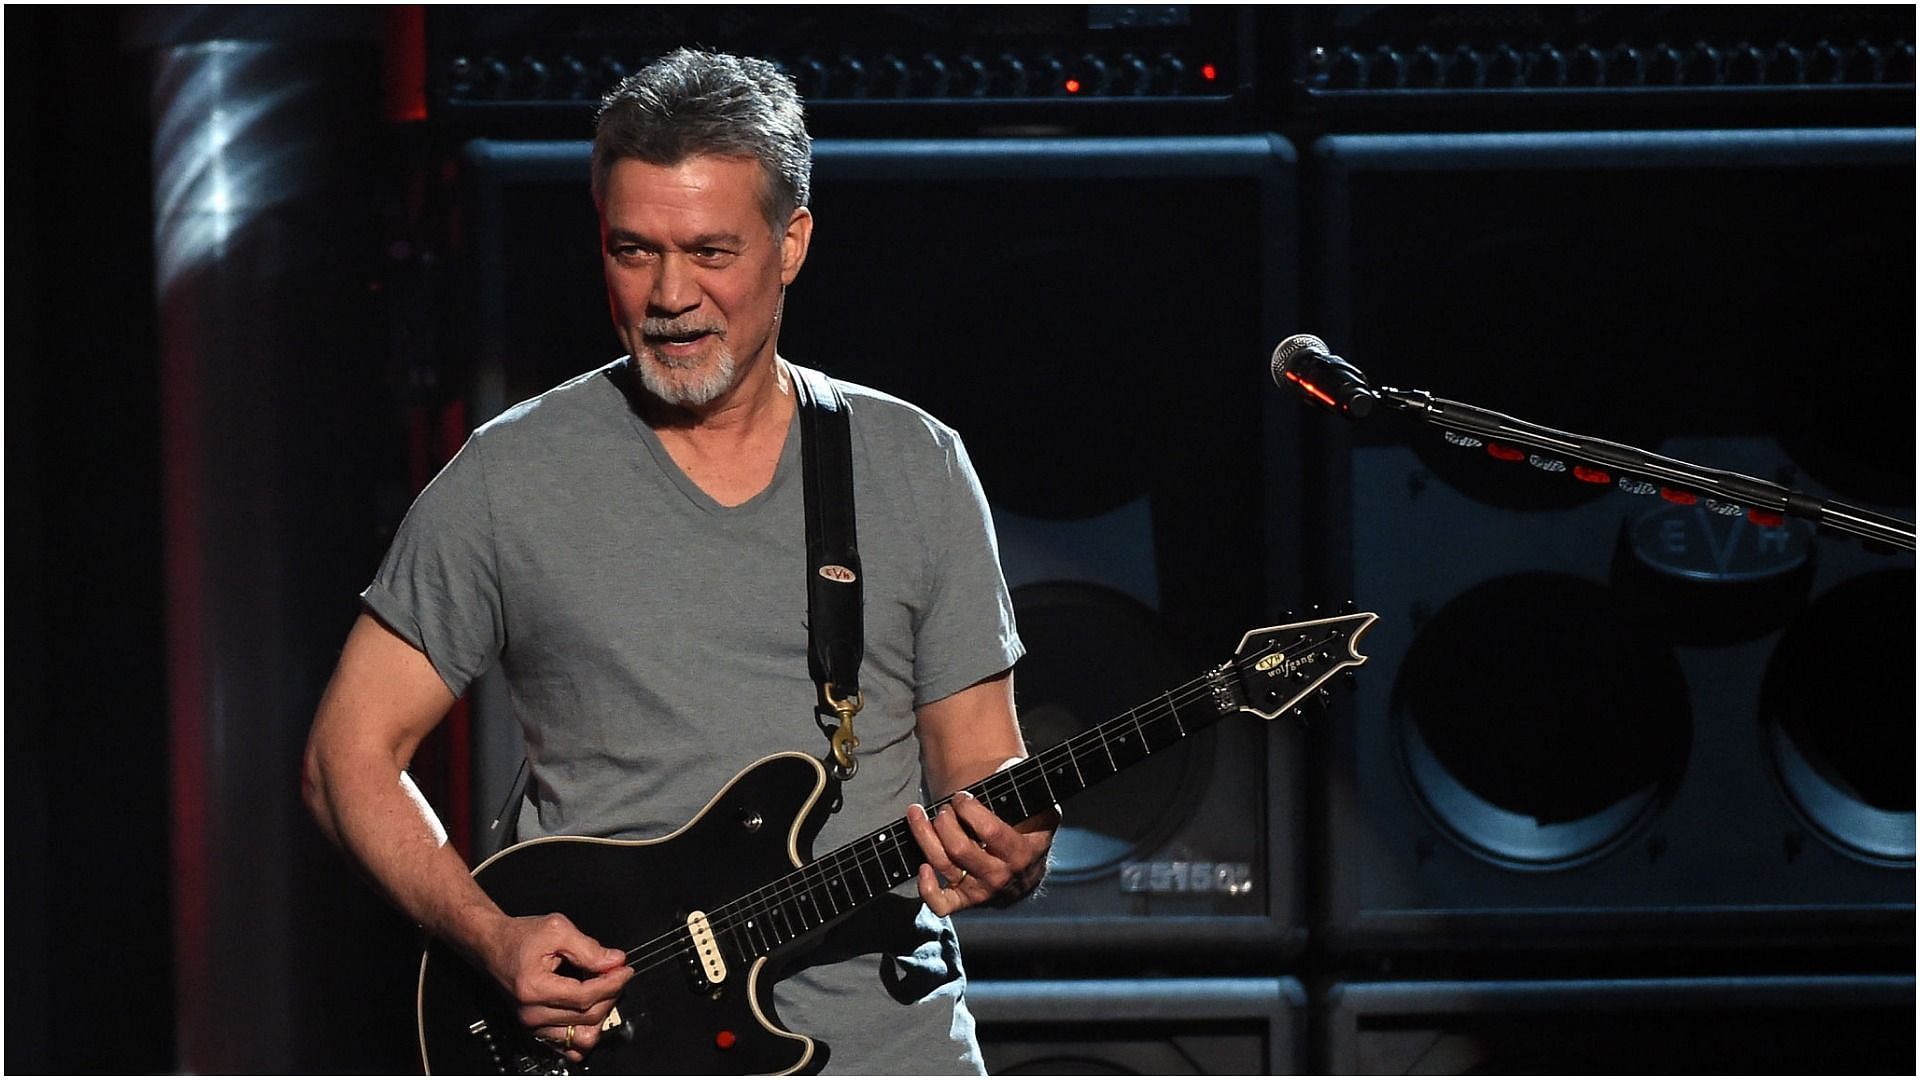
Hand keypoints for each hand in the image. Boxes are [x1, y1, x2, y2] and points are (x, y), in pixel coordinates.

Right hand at [479, 912, 632, 1063]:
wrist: (491, 946)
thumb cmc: (518, 937)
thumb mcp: (555, 929)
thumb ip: (588, 947)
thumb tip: (614, 961)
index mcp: (534, 988)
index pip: (585, 996)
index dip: (612, 983)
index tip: (625, 969)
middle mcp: (532, 1013)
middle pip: (587, 1017)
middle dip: (610, 995)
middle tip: (616, 974)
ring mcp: (532, 1026)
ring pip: (580, 1037)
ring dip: (600, 1015)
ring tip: (603, 992)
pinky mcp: (535, 1030)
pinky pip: (567, 1046)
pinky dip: (584, 1032)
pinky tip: (590, 1011)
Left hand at [906, 789, 1055, 916]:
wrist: (1029, 865)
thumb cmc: (1030, 827)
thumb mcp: (1040, 808)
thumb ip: (1025, 791)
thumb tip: (1004, 771)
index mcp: (1024, 852)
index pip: (989, 830)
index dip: (968, 808)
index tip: (962, 797)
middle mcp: (1003, 876)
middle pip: (960, 848)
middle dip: (946, 820)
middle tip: (946, 808)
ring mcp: (983, 891)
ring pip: (945, 865)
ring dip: (925, 835)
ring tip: (919, 813)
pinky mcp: (966, 902)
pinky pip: (941, 904)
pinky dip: (927, 888)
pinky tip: (922, 865)